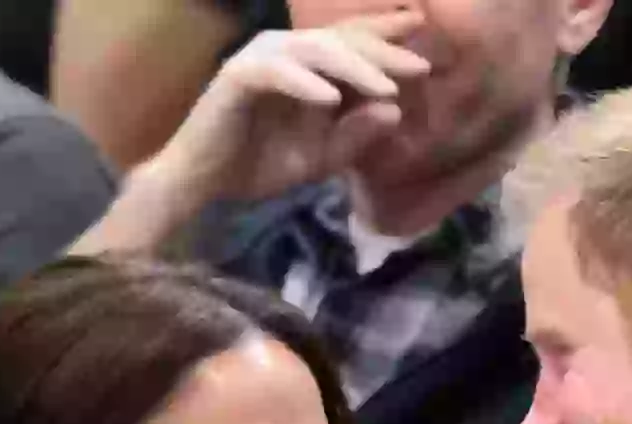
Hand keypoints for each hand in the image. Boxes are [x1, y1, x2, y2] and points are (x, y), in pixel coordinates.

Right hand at [151, 11, 430, 205]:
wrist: (207, 182)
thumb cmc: (261, 163)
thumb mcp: (323, 157)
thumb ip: (356, 136)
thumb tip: (395, 111)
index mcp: (308, 65)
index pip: (352, 40)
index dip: (386, 33)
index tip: (424, 33)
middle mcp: (287, 51)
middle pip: (341, 40)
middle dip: (382, 52)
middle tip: (419, 67)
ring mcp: (261, 59)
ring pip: (315, 51)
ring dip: (353, 68)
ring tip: (385, 87)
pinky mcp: (238, 75)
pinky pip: (277, 72)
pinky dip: (304, 84)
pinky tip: (330, 99)